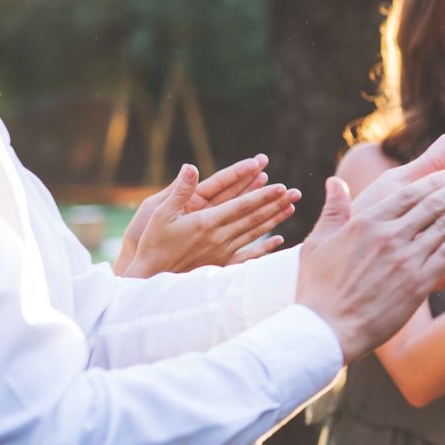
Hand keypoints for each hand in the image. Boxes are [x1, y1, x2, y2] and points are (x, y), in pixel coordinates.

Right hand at [117, 155, 300, 276]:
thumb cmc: (153, 243)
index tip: (281, 186)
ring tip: (292, 207)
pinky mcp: (221, 264)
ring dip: (274, 219)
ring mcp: (222, 252)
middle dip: (276, 203)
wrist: (149, 277)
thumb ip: (180, 190)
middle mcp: (219, 237)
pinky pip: (248, 256)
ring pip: (254, 233)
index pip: (241, 206)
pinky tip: (279, 240)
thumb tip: (190, 166)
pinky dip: (265, 248)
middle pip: (254, 217)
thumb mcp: (160, 213)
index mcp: (206, 222)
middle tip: (296, 192)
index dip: (262, 195)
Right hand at [295, 136, 444, 361]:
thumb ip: (333, 209)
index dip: (433, 182)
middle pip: (434, 205)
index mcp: (366, 222)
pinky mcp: (419, 283)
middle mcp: (390, 236)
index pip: (408, 193)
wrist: (326, 330)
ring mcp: (406, 259)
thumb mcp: (319, 243)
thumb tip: (335, 181)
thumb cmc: (318, 289)